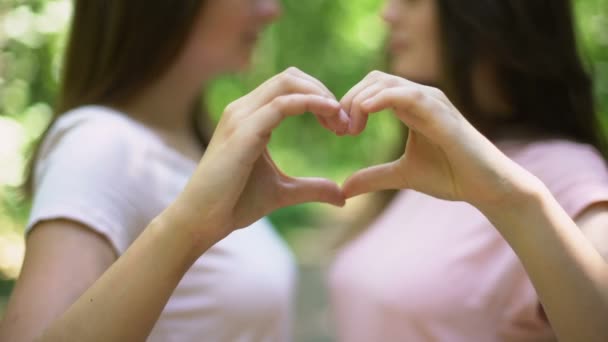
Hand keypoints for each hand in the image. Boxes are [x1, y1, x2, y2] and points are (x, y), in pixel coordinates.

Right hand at [171, 68, 348, 238]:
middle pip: (291, 76)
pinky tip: (331, 116)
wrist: (203, 220)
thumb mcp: (283, 192)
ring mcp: (241, 117)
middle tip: (345, 122)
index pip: (289, 86)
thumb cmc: (235, 203)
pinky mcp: (243, 131)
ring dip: (321, 96)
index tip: (341, 124)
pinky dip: (310, 104)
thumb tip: (342, 197)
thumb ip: (312, 188)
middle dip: (324, 92)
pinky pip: (281, 105)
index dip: (319, 97)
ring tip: (341, 122)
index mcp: (250, 116)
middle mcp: (243, 109)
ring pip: (287, 82)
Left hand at [340, 71, 537, 209]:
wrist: (486, 187)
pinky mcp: (440, 111)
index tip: (338, 131)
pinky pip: (404, 93)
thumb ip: (373, 177)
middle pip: (373, 79)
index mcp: (411, 107)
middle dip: (349, 100)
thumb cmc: (451, 176)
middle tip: (339, 129)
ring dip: (359, 101)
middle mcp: (421, 97)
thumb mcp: (402, 175)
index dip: (350, 104)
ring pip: (385, 81)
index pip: (372, 87)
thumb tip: (343, 189)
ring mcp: (431, 100)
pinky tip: (363, 115)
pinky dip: (379, 100)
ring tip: (350, 129)